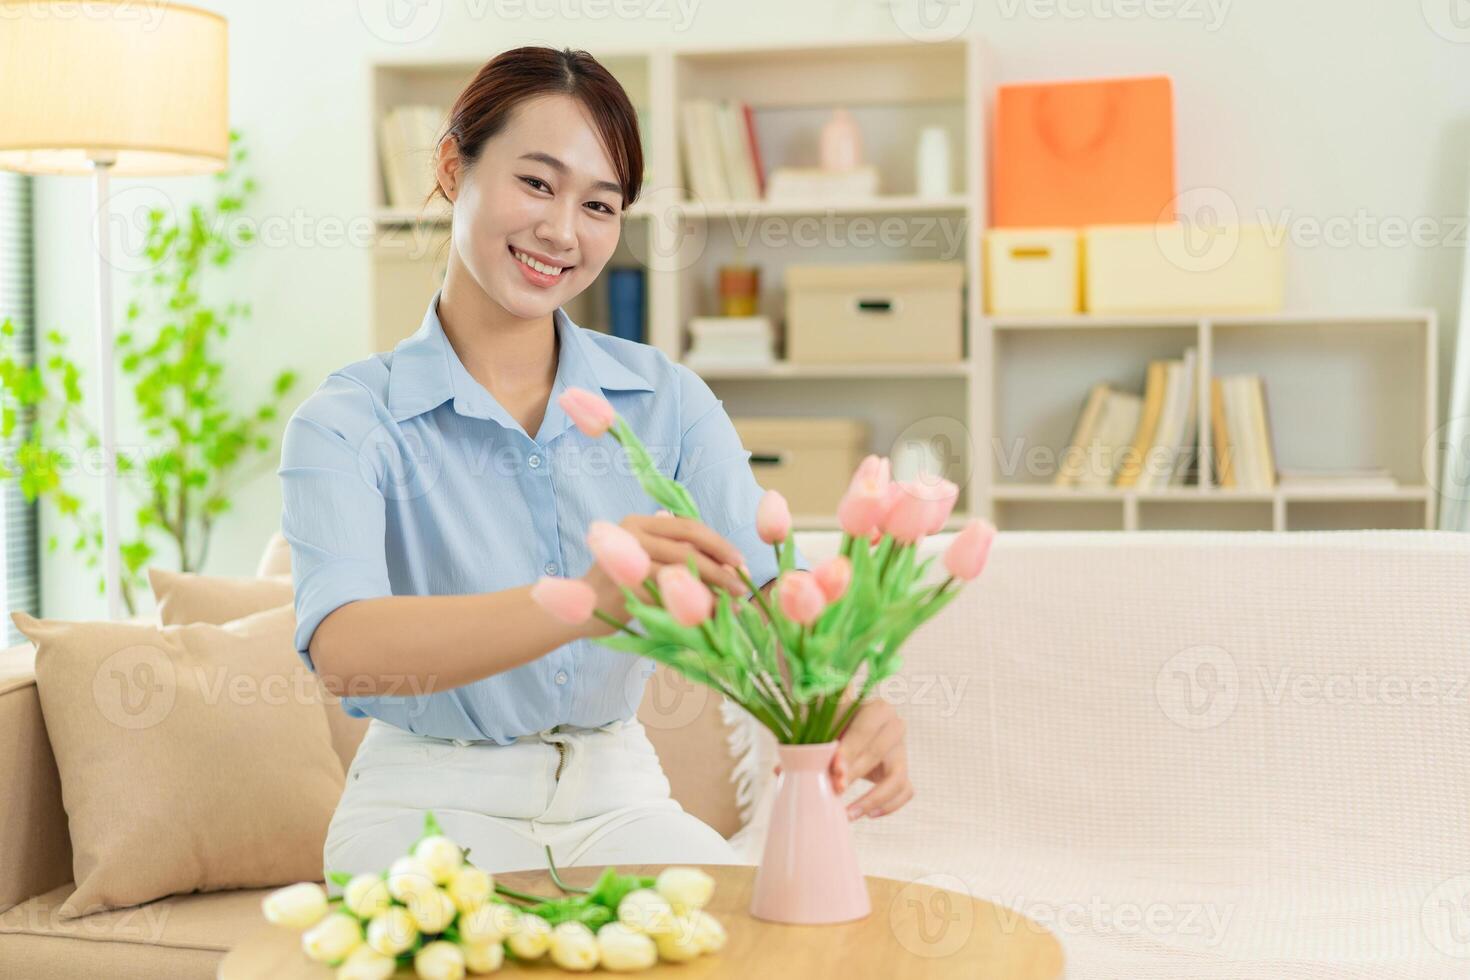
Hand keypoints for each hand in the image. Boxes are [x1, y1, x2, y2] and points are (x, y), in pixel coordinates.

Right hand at [582, 512, 748, 628]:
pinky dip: (692, 605)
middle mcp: (630, 533)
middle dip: (721, 567)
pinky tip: (709, 616)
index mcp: (639, 523)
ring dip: (712, 588)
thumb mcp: (649, 562)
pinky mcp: (624, 586)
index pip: (688, 526)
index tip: (740, 561)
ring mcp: (625, 558)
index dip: (718, 543)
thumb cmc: (620, 588)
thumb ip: (679, 554)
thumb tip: (730, 563)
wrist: (578, 610)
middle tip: (742, 585)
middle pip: (687, 547)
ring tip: (733, 602)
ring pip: (681, 571)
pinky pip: (668, 594)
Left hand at [775, 698, 911, 820]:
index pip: (866, 729)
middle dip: (855, 773)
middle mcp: (895, 727)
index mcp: (877, 708)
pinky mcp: (903, 772)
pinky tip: (867, 815)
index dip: (850, 749)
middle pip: (878, 753)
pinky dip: (890, 806)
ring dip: (873, 797)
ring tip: (850, 813)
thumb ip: (804, 741)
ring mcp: (902, 751)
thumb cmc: (831, 727)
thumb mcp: (820, 727)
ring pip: (898, 777)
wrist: (847, 730)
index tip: (834, 768)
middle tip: (834, 790)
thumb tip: (780, 770)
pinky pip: (906, 792)